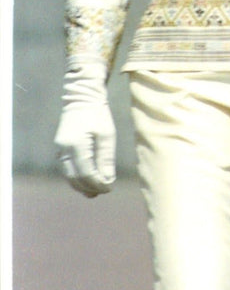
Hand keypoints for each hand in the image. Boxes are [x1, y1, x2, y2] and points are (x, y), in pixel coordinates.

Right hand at [55, 66, 115, 197]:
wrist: (81, 97)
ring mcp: (59, 148)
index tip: (109, 188)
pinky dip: (76, 176)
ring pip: (68, 174)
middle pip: (74, 177)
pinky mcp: (60, 147)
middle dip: (88, 188)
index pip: (85, 173)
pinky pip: (66, 168)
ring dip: (81, 185)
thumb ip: (106, 158)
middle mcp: (64, 149)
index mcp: (76, 145)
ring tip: (95, 190)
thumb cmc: (97, 113)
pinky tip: (87, 179)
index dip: (97, 184)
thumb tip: (107, 180)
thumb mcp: (107, 134)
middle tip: (102, 192)